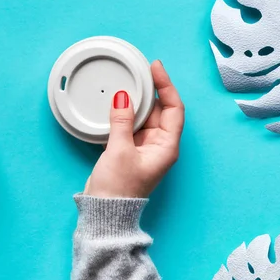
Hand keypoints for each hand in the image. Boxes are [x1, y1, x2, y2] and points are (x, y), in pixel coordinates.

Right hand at [84, 60, 184, 198]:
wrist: (106, 210)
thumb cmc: (119, 188)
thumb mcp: (120, 150)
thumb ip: (121, 121)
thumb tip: (123, 96)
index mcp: (166, 146)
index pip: (173, 108)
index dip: (166, 85)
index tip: (155, 68)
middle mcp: (159, 145)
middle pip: (159, 109)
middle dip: (150, 90)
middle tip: (139, 71)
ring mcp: (144, 147)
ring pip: (144, 116)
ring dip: (136, 101)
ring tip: (127, 82)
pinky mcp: (129, 149)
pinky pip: (131, 125)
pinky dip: (125, 113)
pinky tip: (117, 103)